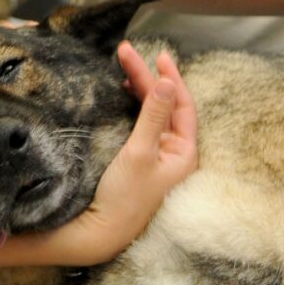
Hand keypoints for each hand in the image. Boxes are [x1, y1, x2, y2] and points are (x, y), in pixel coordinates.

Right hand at [55, 42, 197, 264]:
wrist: (99, 232)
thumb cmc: (124, 198)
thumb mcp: (139, 152)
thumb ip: (152, 115)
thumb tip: (166, 82)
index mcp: (184, 154)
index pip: (183, 105)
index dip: (171, 78)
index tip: (158, 55)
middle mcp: (174, 154)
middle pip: (164, 105)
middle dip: (147, 78)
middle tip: (127, 52)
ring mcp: (156, 157)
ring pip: (152, 113)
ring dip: (140, 89)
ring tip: (124, 66)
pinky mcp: (138, 161)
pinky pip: (141, 124)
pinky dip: (133, 105)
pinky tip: (124, 92)